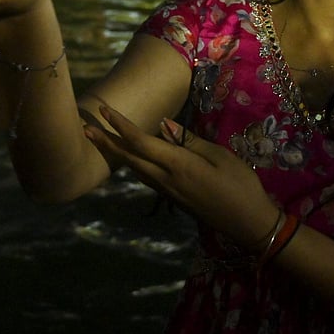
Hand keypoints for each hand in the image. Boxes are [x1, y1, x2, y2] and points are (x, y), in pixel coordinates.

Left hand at [85, 104, 279, 249]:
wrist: (248, 223)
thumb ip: (189, 140)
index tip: (104, 110)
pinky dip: (133, 165)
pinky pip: (146, 178)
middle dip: (106, 142)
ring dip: (116, 154)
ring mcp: (169, 191)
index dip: (120, 125)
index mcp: (178, 164)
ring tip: (101, 141)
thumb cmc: (241, 185)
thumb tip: (162, 124)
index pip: (140, 142)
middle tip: (85, 127)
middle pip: (129, 157)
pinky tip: (131, 160)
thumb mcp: (219, 156)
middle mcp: (166, 179)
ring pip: (135, 169)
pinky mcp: (174, 198)